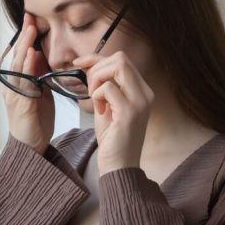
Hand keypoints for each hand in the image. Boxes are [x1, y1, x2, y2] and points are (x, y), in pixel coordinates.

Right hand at [1, 12, 54, 154]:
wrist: (31, 147)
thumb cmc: (36, 121)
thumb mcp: (41, 93)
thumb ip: (39, 75)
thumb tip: (41, 54)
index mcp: (15, 84)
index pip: (20, 57)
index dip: (24, 39)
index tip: (30, 20)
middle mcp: (11, 87)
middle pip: (17, 57)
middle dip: (24, 37)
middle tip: (30, 18)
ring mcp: (14, 96)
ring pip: (18, 67)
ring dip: (25, 48)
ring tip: (30, 31)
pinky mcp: (21, 105)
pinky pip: (24, 82)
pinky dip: (28, 68)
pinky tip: (32, 56)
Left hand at [72, 51, 153, 173]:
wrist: (119, 166)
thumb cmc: (113, 139)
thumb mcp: (107, 106)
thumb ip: (103, 86)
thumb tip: (89, 65)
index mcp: (141, 90)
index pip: (121, 60)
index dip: (97, 58)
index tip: (79, 63)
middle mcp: (145, 93)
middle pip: (121, 58)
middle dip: (97, 68)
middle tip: (90, 90)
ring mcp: (140, 102)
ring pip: (117, 67)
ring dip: (97, 79)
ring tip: (94, 99)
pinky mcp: (130, 112)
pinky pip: (108, 88)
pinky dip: (97, 95)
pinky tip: (99, 111)